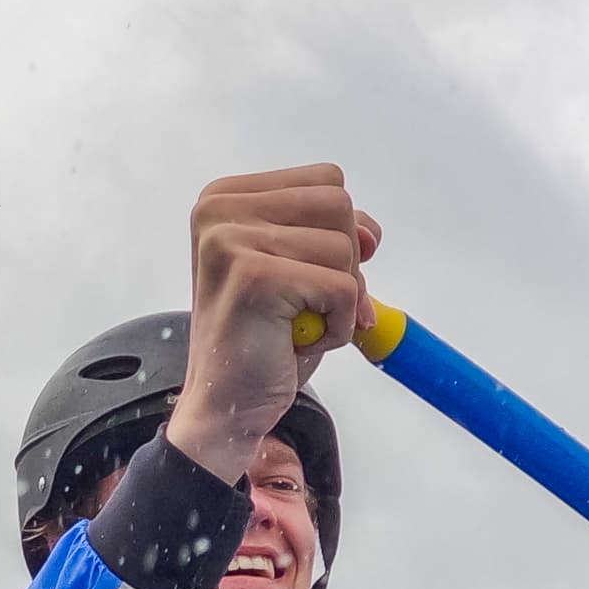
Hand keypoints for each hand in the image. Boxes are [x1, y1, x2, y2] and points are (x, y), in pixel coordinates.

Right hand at [169, 164, 379, 485]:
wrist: (226, 407)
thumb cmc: (261, 340)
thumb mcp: (299, 268)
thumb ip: (330, 232)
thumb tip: (370, 233)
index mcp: (224, 197)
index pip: (326, 181)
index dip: (340, 232)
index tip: (312, 277)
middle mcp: (218, 211)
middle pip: (338, 205)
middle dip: (343, 264)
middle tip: (308, 307)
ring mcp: (229, 241)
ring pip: (344, 247)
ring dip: (339, 298)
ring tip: (296, 326)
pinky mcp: (252, 277)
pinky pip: (342, 287)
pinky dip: (336, 326)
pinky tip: (298, 343)